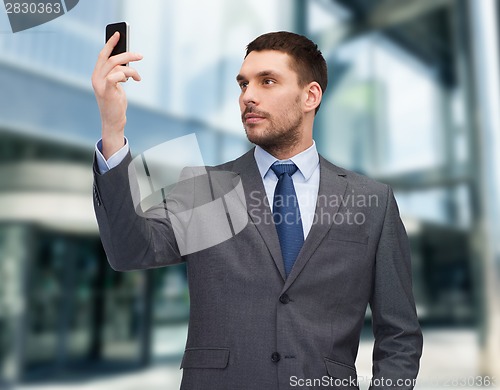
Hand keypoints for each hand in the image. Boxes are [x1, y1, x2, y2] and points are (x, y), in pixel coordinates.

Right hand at [91, 32, 142, 158]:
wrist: (113, 120)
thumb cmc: (115, 102)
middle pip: (111, 58)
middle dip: (127, 54)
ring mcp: (100, 84)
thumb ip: (118, 73)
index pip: (102, 54)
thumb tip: (127, 60)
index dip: (110, 43)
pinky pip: (116, 76)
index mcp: (97, 74)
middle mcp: (96, 77)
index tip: (119, 34)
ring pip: (117, 66)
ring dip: (132, 70)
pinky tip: (133, 80)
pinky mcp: (106, 91)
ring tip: (138, 77)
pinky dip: (126, 75)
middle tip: (140, 56)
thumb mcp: (116, 85)